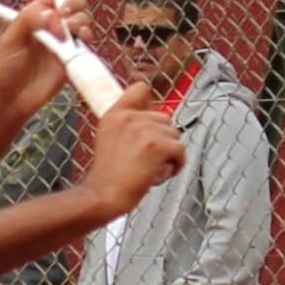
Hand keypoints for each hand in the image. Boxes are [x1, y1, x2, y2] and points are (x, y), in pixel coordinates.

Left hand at [0, 0, 95, 120]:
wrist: (11, 100)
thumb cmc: (4, 70)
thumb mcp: (9, 41)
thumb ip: (26, 21)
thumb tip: (48, 12)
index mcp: (36, 16)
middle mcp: (52, 26)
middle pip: (74, 4)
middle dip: (73, 4)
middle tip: (62, 15)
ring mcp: (64, 42)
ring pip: (83, 21)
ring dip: (80, 20)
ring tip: (68, 29)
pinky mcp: (73, 59)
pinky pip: (86, 43)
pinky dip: (87, 37)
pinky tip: (80, 39)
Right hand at [79, 83, 186, 217]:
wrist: (104, 196)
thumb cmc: (107, 177)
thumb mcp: (108, 139)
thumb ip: (126, 125)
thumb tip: (150, 119)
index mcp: (114, 114)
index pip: (140, 89)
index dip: (149, 104)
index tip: (147, 118)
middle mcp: (129, 117)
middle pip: (165, 118)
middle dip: (161, 138)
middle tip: (144, 158)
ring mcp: (144, 130)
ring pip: (175, 136)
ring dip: (168, 154)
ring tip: (149, 168)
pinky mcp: (158, 145)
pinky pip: (180, 151)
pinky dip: (176, 165)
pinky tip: (158, 175)